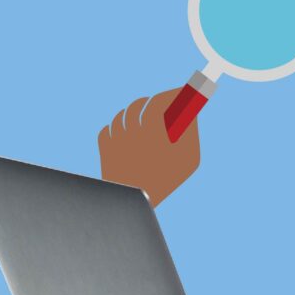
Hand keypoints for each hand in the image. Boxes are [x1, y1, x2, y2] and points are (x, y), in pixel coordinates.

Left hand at [98, 87, 199, 207]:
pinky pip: (108, 129)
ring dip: (133, 114)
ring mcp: (115, 142)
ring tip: (142, 121)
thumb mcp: (188, 159)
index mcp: (152, 136)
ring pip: (121, 117)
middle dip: (150, 102)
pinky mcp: (105, 150)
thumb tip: (188, 111)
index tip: (178, 92)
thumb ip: (189, 133)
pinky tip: (125, 134)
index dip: (169, 94)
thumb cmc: (167, 180)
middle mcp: (131, 136)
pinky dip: (116, 128)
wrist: (136, 203)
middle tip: (160, 103)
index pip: (158, 103)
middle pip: (137, 106)